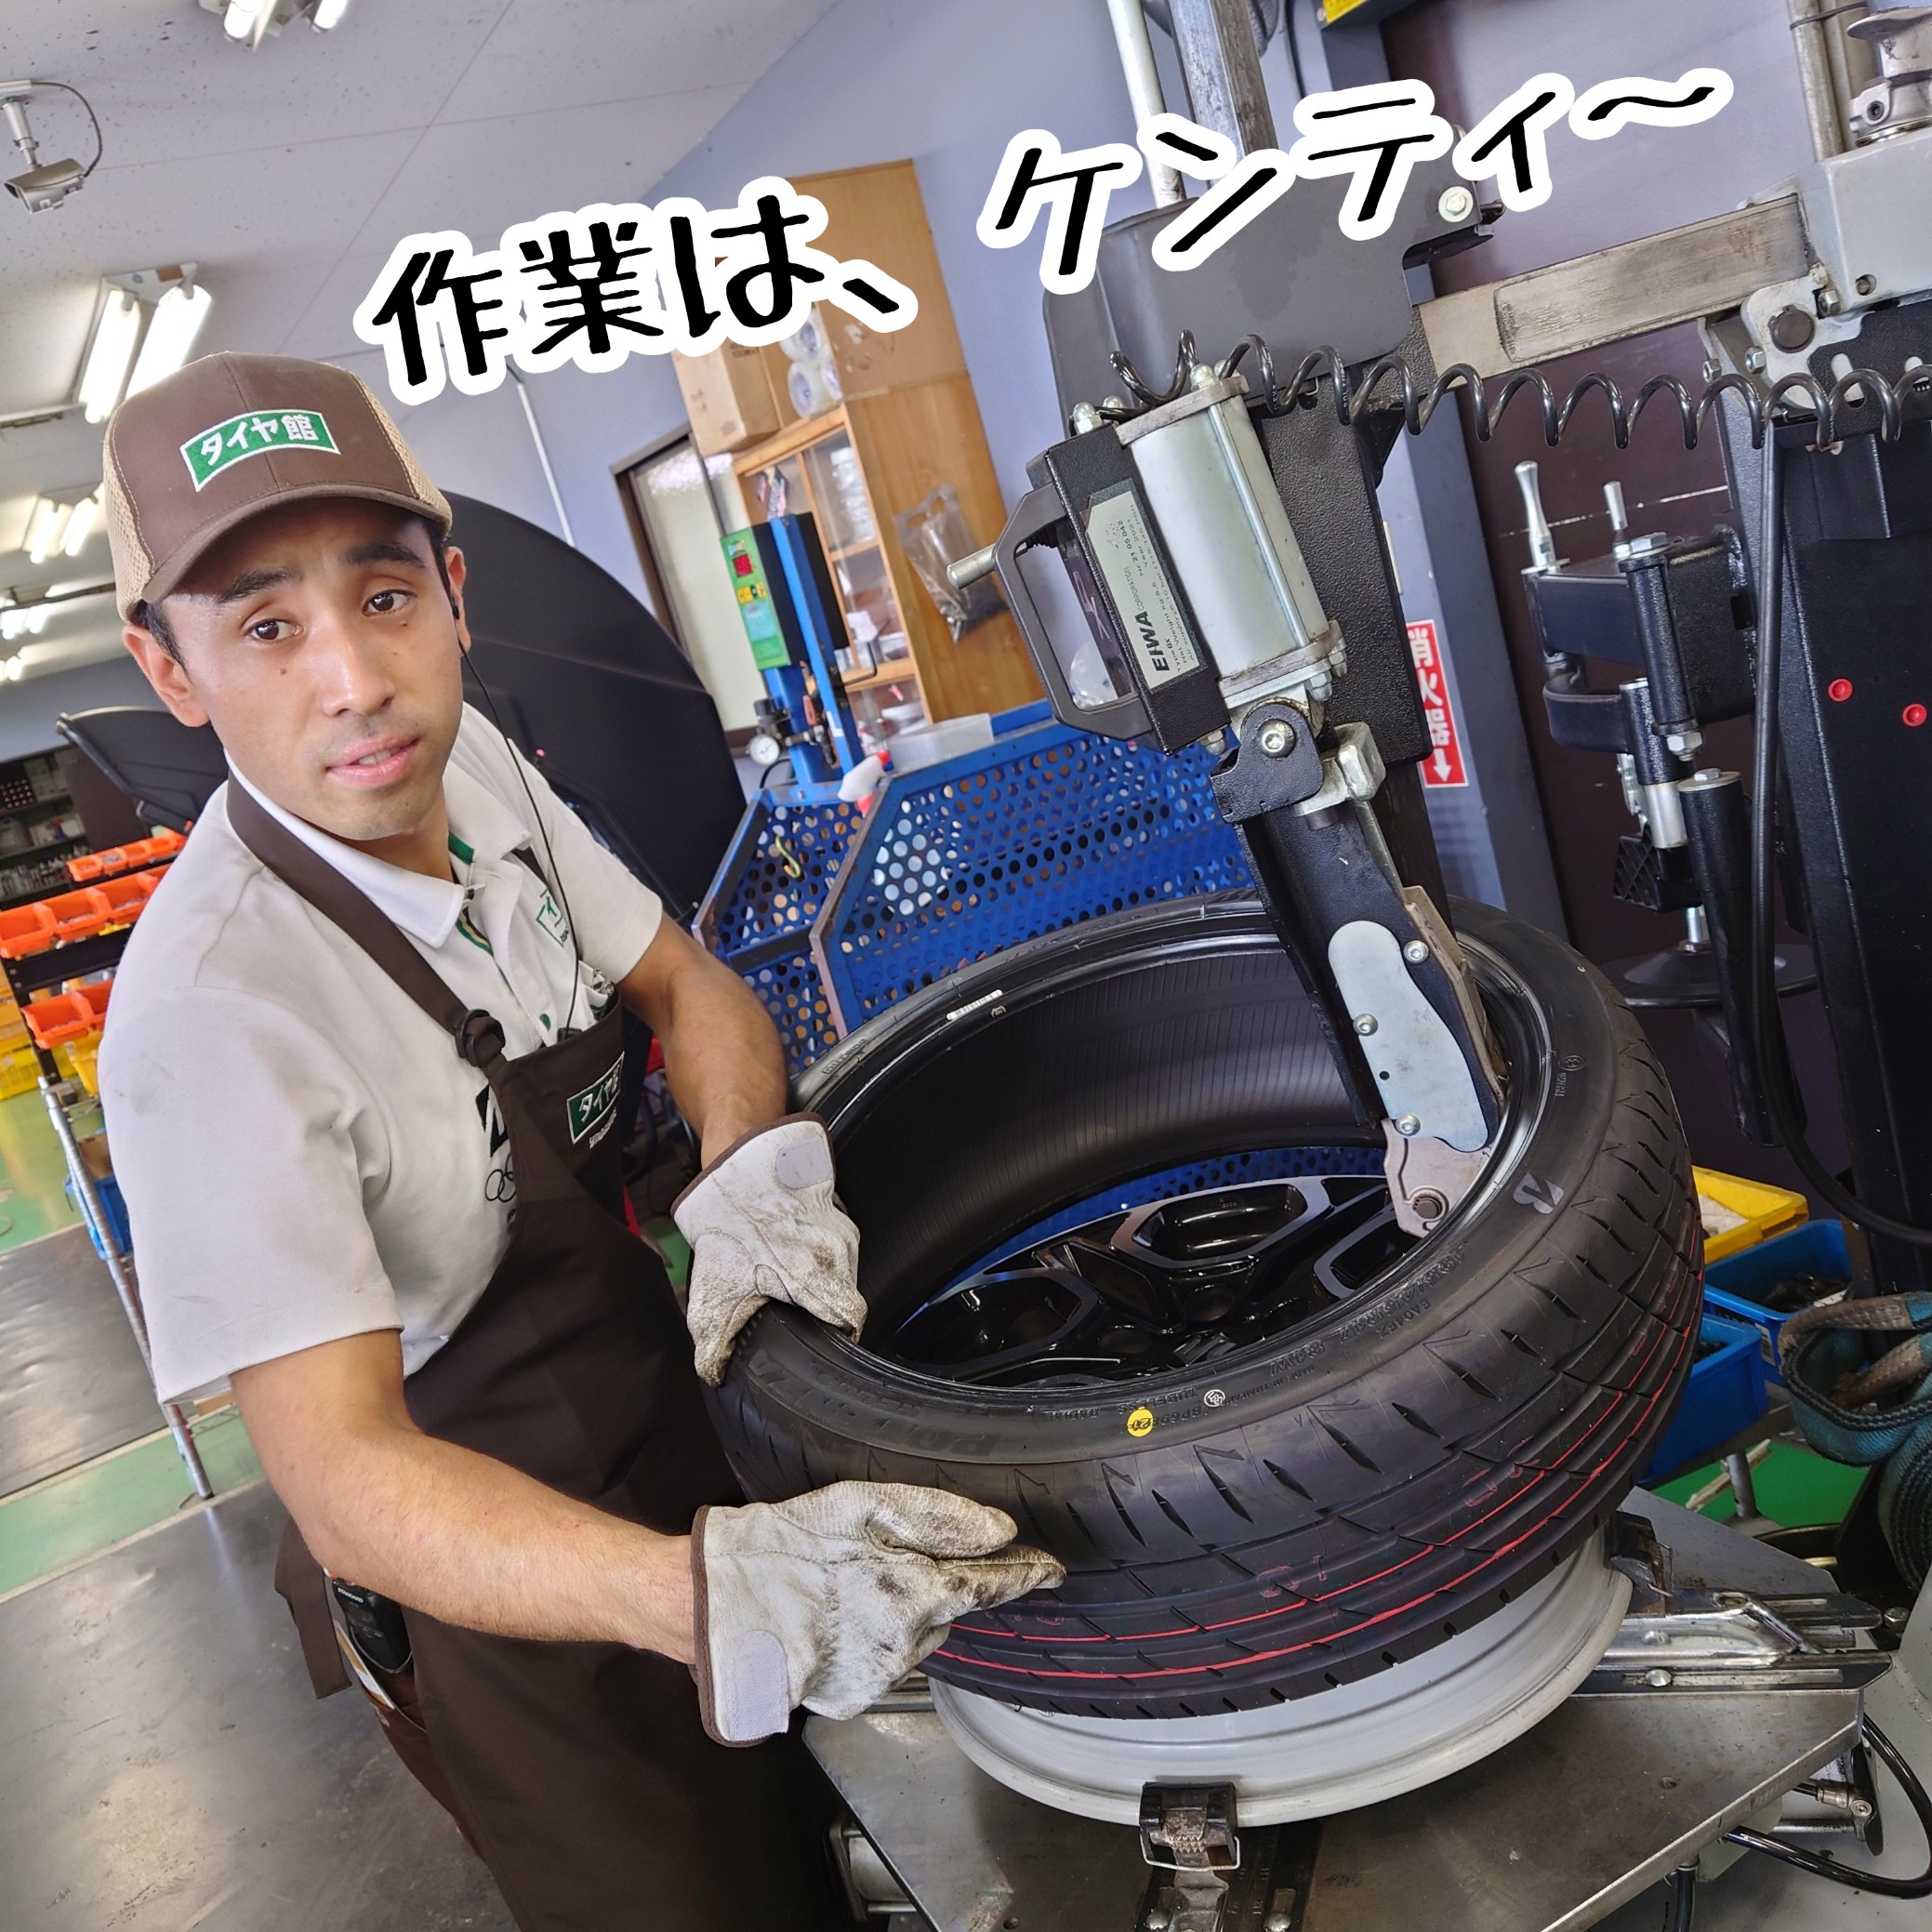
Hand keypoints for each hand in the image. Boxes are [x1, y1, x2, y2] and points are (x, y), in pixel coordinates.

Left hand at [672, 1116, 863, 1385]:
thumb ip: (715, 1341)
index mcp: (822, 1276)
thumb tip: (714, 1372)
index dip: (838, 1337)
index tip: (820, 1343)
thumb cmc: (732, 1217)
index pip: (853, 1320)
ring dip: (814, 1274)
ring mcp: (841, 1222)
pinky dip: (812, 1248)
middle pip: (843, 1293)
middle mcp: (841, 1250)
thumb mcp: (715, 1289)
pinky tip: (781, 1245)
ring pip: (838, 1265)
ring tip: (778, 1271)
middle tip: (785, 1305)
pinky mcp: (835, 1203)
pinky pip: (832, 1238)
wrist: (740, 1150)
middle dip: (818, 1304)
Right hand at [690, 1481, 1064, 1743]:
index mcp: (916, 1596)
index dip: (1025, 1574)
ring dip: (903, 1613)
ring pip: (915, 1638)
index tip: (1052, 1569)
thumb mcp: (862, 1507)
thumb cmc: (788, 1547)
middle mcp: (906, 1647)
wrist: (717, 1609)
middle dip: (941, 1587)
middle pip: (949, 1612)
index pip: (991, 1586)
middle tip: (900, 1559)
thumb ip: (937, 1518)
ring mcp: (877, 1678)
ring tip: (853, 1585)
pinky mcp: (848, 1698)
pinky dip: (873, 1638)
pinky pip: (881, 1661)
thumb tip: (1000, 1529)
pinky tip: (837, 1616)